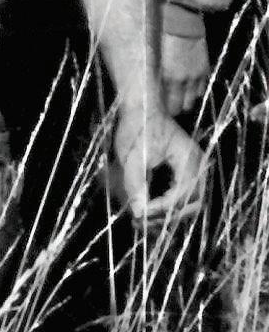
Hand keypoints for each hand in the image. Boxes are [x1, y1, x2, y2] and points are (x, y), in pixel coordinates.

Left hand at [113, 105, 205, 221]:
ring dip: (168, 215)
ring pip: (189, 203)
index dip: (163, 208)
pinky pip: (183, 196)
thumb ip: (136, 183)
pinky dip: (168, 207)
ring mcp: (194, 170)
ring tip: (142, 222)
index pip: (184, 195)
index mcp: (190, 161)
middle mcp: (198, 168)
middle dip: (168, 217)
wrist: (141, 108)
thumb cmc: (137, 127)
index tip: (141, 213)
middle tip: (142, 222)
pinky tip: (148, 211)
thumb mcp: (132, 155)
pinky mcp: (185, 172)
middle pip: (193, 204)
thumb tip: (138, 211)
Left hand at [161, 31, 210, 115]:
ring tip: (181, 99)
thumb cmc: (163, 41)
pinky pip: (201, 88)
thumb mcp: (156, 61)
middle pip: (182, 106)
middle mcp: (183, 80)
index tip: (162, 112)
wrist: (182, 26)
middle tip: (171, 109)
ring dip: (187, 100)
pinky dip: (195, 91)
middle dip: (176, 109)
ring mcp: (196, 76)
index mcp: (167, 78)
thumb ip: (158, 78)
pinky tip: (189, 90)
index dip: (166, 110)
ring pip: (193, 99)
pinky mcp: (204, 70)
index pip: (169, 104)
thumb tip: (156, 91)